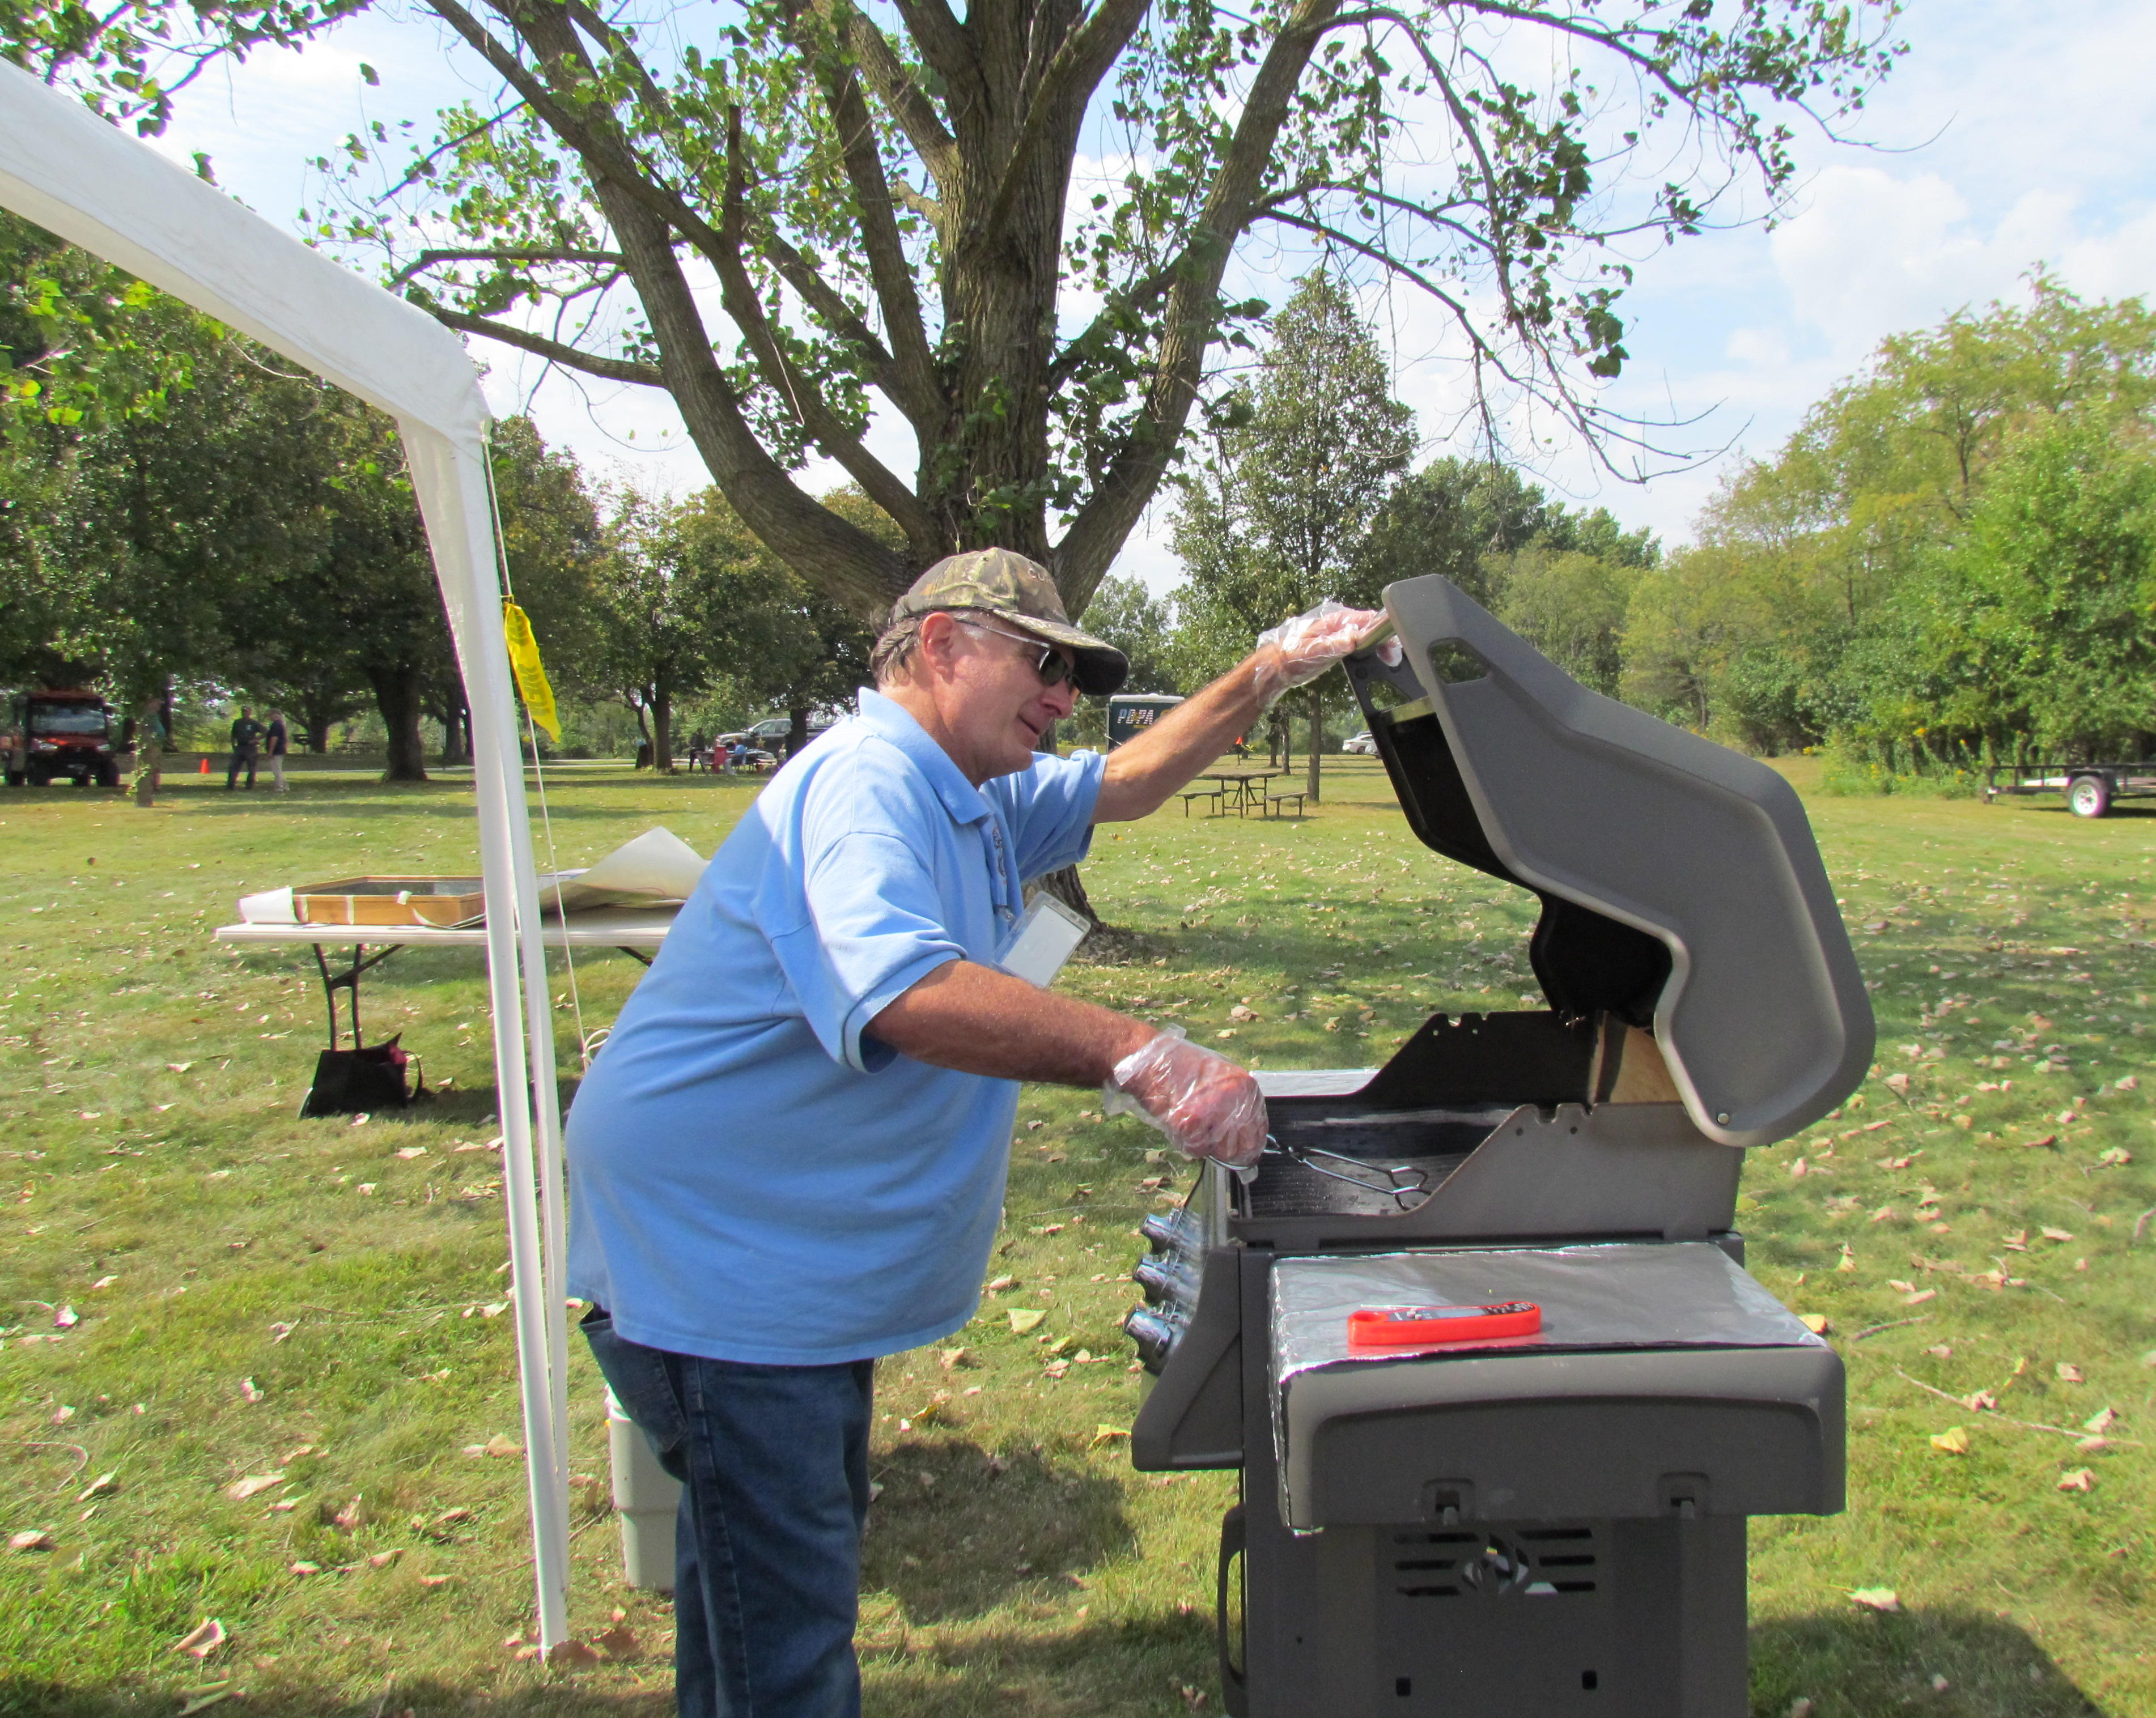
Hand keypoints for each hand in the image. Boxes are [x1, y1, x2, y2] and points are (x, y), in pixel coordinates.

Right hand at [1102, 1030, 1266, 1168]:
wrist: (1150, 1060)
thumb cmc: (1180, 1069)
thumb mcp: (1219, 1079)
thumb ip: (1234, 1103)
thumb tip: (1243, 1133)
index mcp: (1246, 1086)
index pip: (1259, 1129)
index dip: (1249, 1145)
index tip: (1242, 1154)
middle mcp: (1235, 1098)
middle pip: (1244, 1146)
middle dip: (1227, 1150)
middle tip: (1209, 1139)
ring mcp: (1215, 1110)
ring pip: (1219, 1150)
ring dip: (1205, 1144)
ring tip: (1190, 1122)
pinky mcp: (1192, 1121)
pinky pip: (1197, 1149)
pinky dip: (1187, 1143)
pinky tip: (1178, 1122)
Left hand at [1251, 598, 1390, 708]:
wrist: (1280, 665)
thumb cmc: (1293, 655)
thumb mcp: (1314, 651)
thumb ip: (1335, 644)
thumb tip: (1354, 639)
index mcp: (1336, 619)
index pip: (1368, 618)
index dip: (1384, 631)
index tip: (1392, 646)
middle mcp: (1341, 624)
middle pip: (1372, 627)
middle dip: (1385, 641)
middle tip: (1393, 659)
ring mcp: (1341, 634)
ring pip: (1368, 636)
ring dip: (1380, 646)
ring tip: (1389, 660)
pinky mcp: (1339, 644)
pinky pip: (1361, 644)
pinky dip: (1371, 651)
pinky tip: (1376, 660)